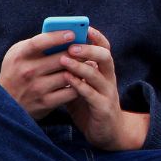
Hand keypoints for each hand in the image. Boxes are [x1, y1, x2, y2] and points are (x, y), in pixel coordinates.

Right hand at [0, 29, 82, 118]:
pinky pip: (70, 92)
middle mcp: (27, 71)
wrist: (6, 103)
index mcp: (20, 56)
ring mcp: (37, 88)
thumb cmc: (16, 71)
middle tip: (90, 48)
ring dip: (82, 69)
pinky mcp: (46, 103)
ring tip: (90, 63)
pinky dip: (79, 85)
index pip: (40, 43)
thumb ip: (37, 44)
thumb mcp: (18, 54)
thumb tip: (65, 34)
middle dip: (78, 53)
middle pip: (61, 58)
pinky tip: (83, 79)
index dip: (57, 37)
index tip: (72, 33)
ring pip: (68, 75)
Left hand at [60, 27, 148, 150]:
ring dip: (80, 66)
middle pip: (105, 57)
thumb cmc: (89, 106)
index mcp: (104, 71)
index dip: (96, 37)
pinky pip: (92, 94)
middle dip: (88, 49)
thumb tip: (51, 53)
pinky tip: (67, 80)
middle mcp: (109, 79)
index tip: (84, 27)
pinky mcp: (103, 108)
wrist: (107, 132)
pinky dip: (79, 85)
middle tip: (71, 45)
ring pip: (97, 74)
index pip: (104, 48)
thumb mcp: (82, 85)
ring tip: (64, 59)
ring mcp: (107, 93)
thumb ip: (72, 71)